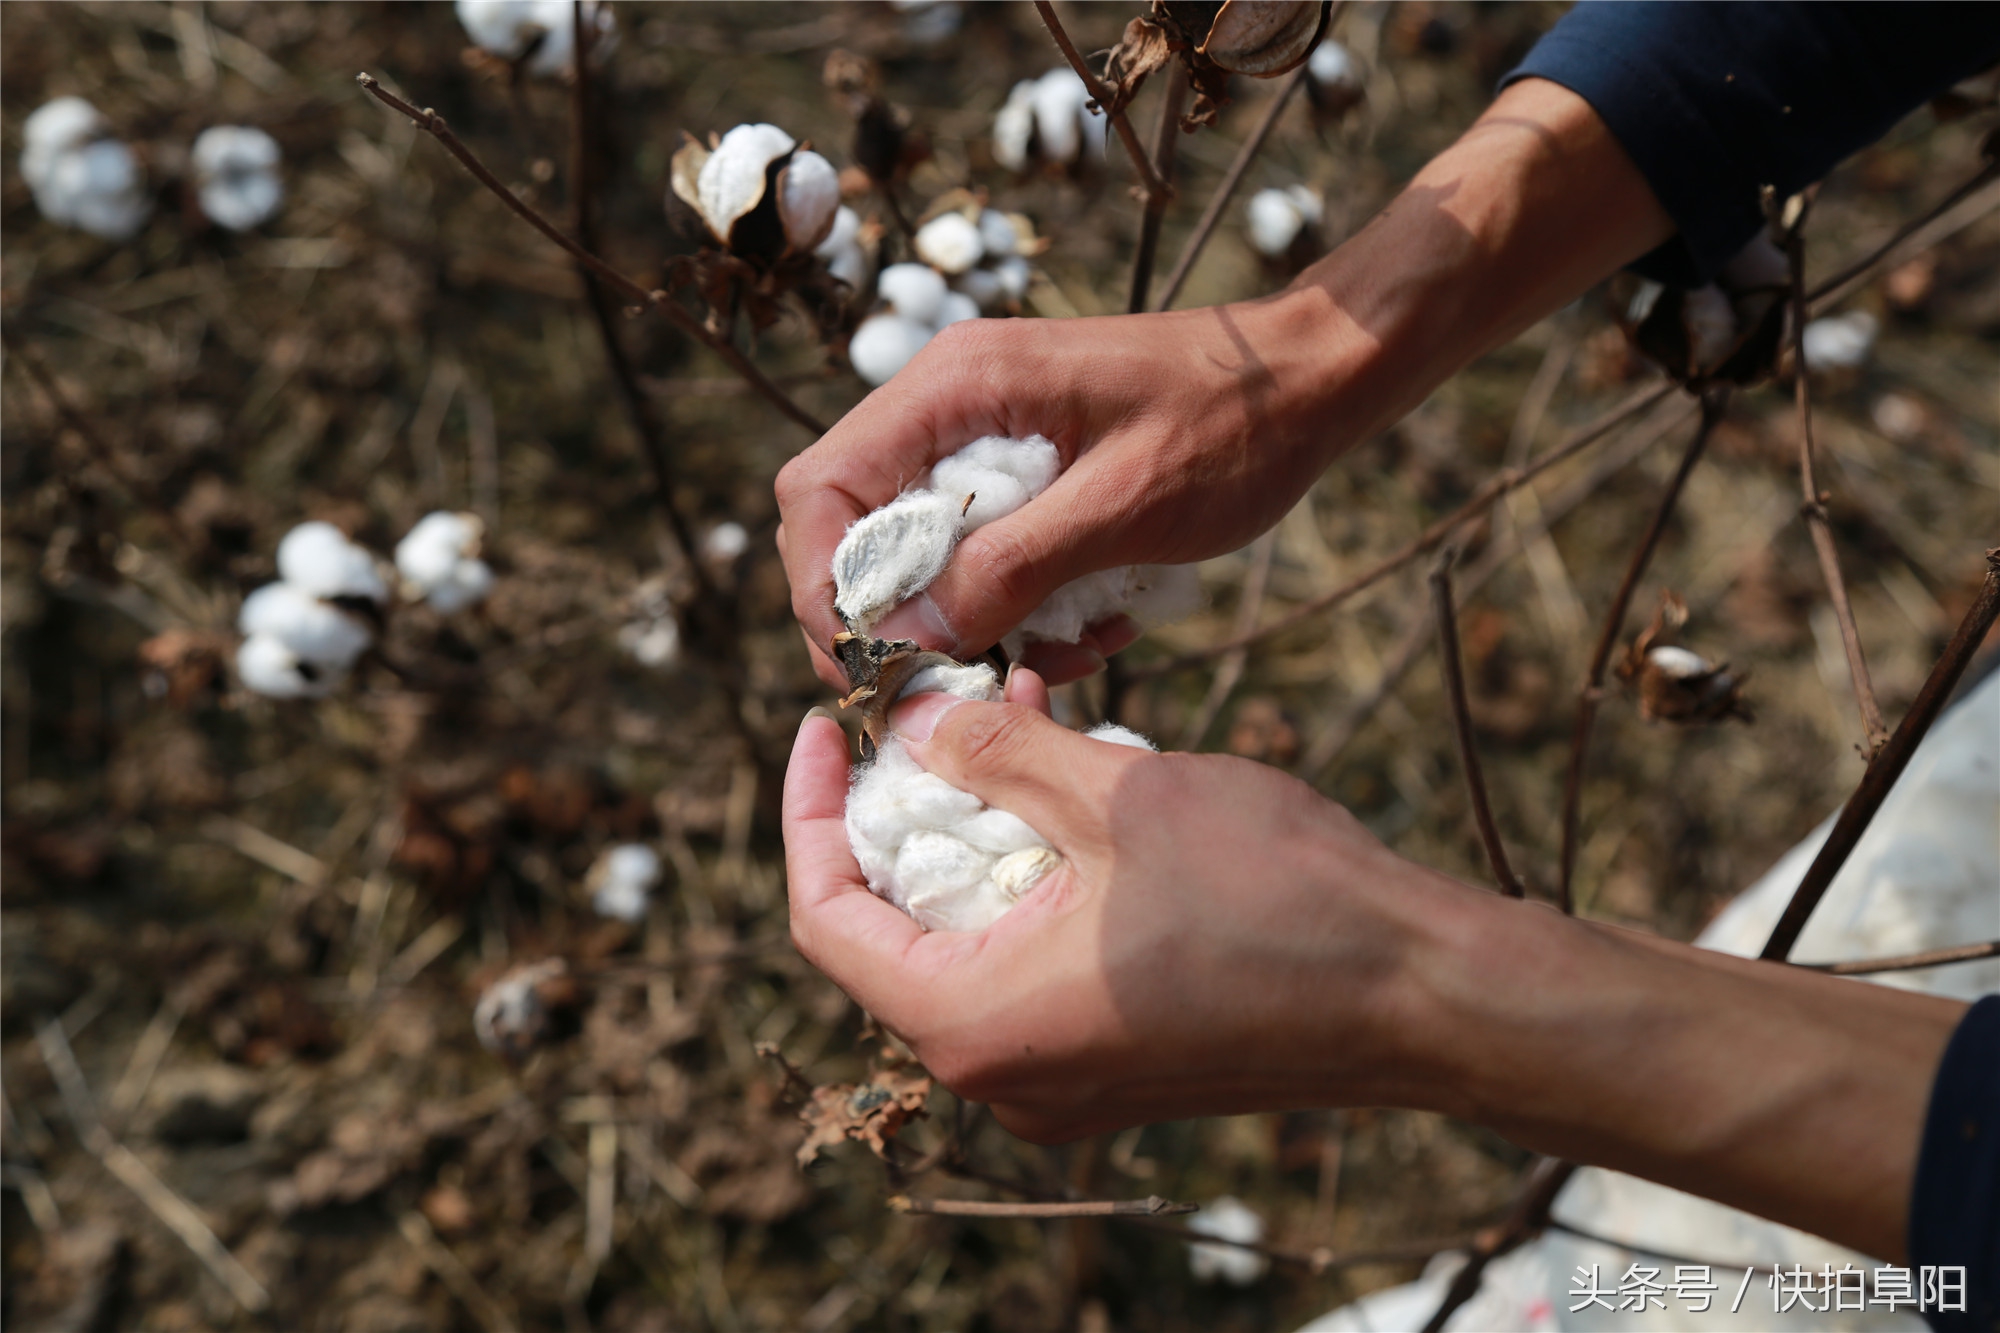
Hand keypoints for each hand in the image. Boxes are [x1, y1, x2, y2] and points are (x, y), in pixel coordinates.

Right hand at [775, 299, 1347, 688]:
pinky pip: (976, 544)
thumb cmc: (1231, 428)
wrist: (1311, 380)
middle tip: (951, 683)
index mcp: (958, 386)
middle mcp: (949, 398)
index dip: (823, 586)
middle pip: (851, 521)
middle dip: (892, 616)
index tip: (870, 666)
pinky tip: (1091, 628)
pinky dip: (1015, 600)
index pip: (821, 487)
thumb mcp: (1122, 509)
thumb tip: (906, 638)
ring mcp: (980, 428)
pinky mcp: (1020, 461)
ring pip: (915, 545)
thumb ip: (1010, 569)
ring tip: (1061, 655)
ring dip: (968, 618)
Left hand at [781, 666, 1468, 1140]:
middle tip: (933, 707)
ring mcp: (1063, 1081)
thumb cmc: (1274, 897)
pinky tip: (1077, 783)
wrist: (1422, 993)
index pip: (826, 920)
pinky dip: (1035, 875)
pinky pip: (1036, 963)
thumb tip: (907, 719)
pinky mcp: (1118, 1065)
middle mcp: (1003, 1075)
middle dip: (908, 807)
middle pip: (896, 929)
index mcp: (974, 1024)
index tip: (829, 724)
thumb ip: (989, 753)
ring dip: (981, 829)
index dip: (810, 813)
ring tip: (1016, 714)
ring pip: (972, 939)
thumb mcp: (1112, 796)